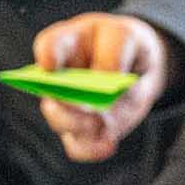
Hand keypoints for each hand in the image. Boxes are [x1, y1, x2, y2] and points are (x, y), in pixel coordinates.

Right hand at [32, 13, 170, 161]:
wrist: (138, 70)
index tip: (50, 66)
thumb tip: (105, 77)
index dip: (46, 55)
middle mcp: (58, 78)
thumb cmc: (125, 45)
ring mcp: (68, 107)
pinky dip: (93, 148)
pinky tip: (109, 144)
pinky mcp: (82, 130)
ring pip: (61, 122)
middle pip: (50, 93)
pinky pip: (78, 146)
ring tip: (100, 123)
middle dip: (66, 102)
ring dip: (80, 125)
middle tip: (84, 104)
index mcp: (66, 44)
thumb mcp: (127, 36)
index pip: (49, 46)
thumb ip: (114, 52)